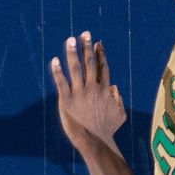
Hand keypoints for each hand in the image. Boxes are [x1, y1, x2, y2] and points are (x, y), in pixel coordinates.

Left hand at [51, 33, 125, 151]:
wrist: (95, 141)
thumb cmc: (107, 130)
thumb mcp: (120, 115)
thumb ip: (118, 100)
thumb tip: (114, 88)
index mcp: (104, 90)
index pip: (103, 67)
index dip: (100, 54)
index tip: (97, 43)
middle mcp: (92, 88)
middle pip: (90, 63)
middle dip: (87, 47)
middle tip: (84, 33)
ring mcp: (79, 93)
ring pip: (76, 68)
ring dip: (73, 52)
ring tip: (70, 39)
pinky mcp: (67, 100)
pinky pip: (61, 82)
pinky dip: (58, 71)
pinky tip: (54, 60)